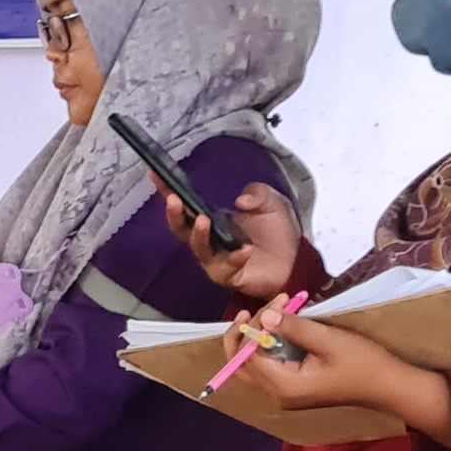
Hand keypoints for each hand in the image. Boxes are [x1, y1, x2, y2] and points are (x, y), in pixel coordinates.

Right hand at [165, 180, 302, 303]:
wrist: (296, 261)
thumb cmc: (277, 232)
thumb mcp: (271, 202)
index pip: (186, 205)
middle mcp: (208, 240)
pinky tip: (245, 250)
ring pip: (199, 250)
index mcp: (212, 219)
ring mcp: (216, 259)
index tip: (155, 173)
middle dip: (175, 215)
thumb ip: (258, 193)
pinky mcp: (229, 276)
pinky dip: (235, 258)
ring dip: (199, 236)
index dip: (168, 190)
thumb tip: (240, 201)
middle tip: (174, 200)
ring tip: (204, 221)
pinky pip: (226, 268)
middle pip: (181, 230)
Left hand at [223, 306, 450, 445]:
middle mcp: (279, 394)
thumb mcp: (329, 340)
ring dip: (256, 339)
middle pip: (241, 366)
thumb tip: (266, 316)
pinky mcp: (296, 387)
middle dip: (243, 336)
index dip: (253, 328)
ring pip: (253, 367)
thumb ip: (295, 329)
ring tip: (270, 312)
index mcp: (284, 386)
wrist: (388, 386)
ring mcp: (287, 393)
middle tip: (255, 310)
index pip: (248, 356)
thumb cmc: (363, 363)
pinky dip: (269, 346)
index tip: (275, 304)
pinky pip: (270, 367)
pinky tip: (281, 326)